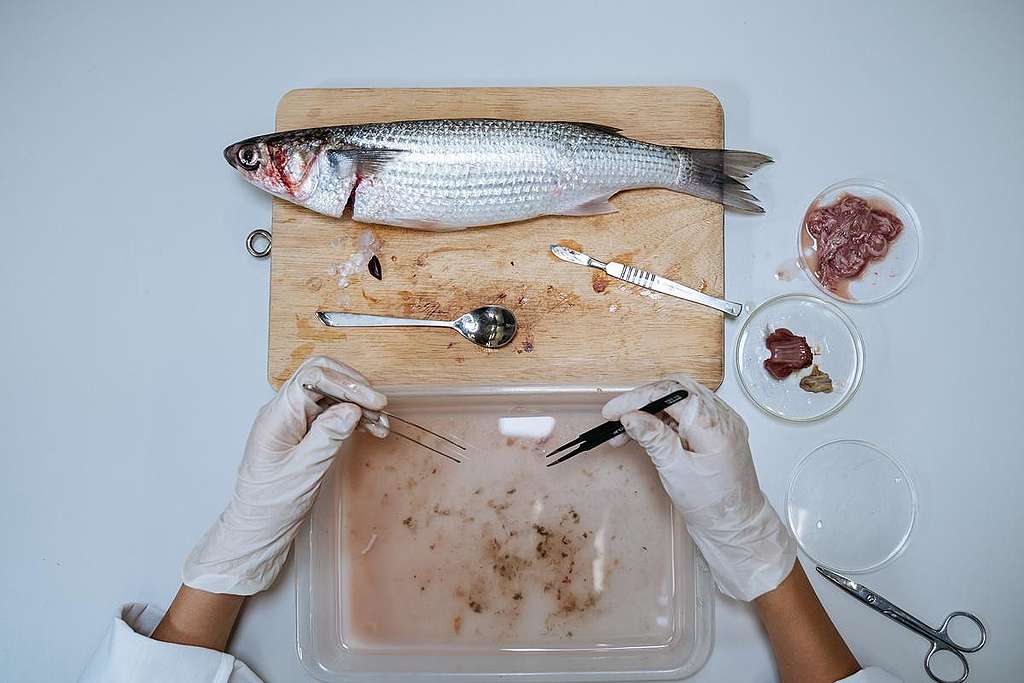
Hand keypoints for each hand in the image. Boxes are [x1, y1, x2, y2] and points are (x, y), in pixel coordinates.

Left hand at [182, 356, 386, 594]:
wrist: (258, 528)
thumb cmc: (271, 504)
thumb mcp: (304, 472)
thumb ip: (327, 436)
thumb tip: (351, 409)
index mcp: (277, 416)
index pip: (313, 377)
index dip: (347, 384)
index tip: (374, 402)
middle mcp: (284, 411)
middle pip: (323, 377)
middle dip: (355, 388)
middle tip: (380, 408)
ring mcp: (295, 420)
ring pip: (331, 394)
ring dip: (359, 404)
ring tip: (381, 424)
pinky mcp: (305, 431)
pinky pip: (332, 412)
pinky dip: (354, 417)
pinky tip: (371, 428)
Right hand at [602, 373, 794, 600]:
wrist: (736, 528)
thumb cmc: (713, 507)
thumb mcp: (676, 473)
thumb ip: (654, 439)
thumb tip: (631, 417)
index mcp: (715, 426)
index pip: (671, 394)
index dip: (637, 398)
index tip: (613, 411)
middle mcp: (723, 417)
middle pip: (676, 389)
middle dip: (643, 399)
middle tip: (617, 416)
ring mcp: (722, 422)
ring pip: (680, 399)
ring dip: (651, 409)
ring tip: (627, 430)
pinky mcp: (716, 431)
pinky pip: (687, 413)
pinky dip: (664, 418)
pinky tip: (646, 432)